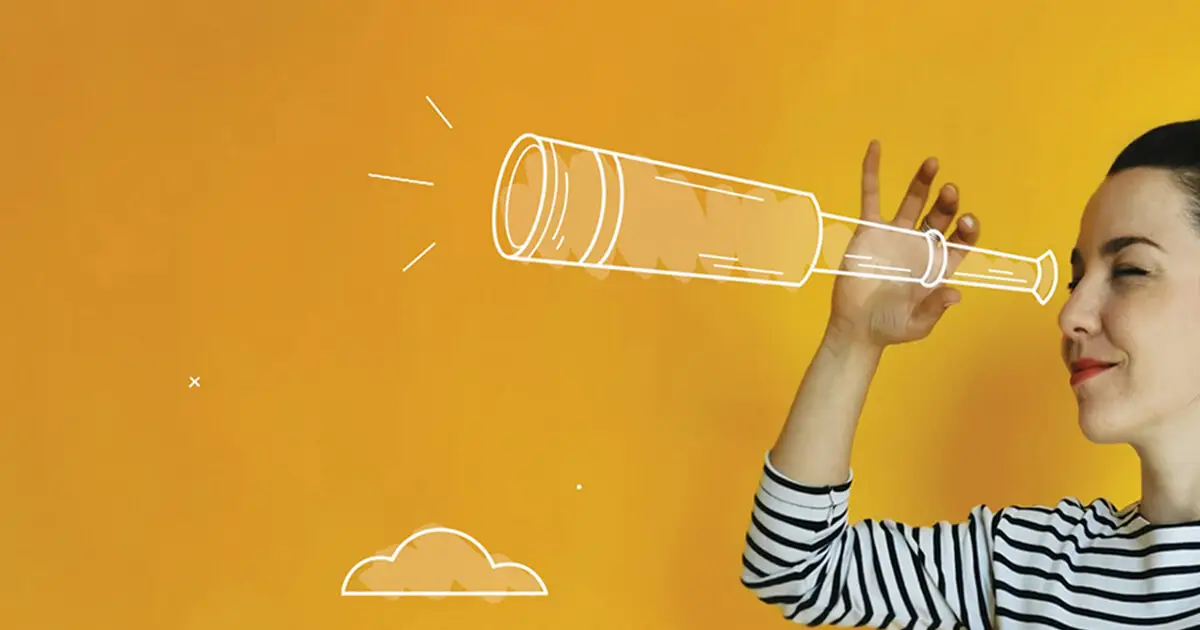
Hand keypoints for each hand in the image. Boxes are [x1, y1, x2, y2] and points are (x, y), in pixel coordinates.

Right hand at [826, 140, 981, 348]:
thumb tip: (955, 294)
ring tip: (932, 164)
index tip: (967, 222)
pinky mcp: (869, 230)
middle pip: (940, 215)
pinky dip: (872, 172)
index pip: (961, 240)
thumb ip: (934, 308)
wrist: (856, 326)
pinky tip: (876, 148)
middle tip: (950, 191)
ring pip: (913, 200)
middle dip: (948, 202)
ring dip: (923, 182)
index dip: (967, 229)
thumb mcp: (917, 324)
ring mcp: (896, 234)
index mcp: (939, 265)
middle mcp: (921, 245)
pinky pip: (870, 196)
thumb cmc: (890, 327)